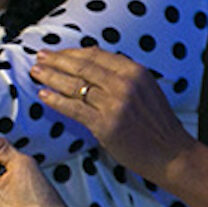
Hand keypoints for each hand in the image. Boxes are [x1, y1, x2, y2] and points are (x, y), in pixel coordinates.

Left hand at [31, 48, 197, 181]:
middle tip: (40, 57)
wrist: (171, 154)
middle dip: (57, 60)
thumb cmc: (157, 124)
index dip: (72, 52)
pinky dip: (56, 101)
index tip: (57, 52)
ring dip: (51, 77)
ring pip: (75, 85)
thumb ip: (122, 76)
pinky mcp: (106, 124)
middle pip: (82, 66)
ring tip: (36, 72)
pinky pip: (73, 108)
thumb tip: (93, 62)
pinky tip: (43, 95)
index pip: (96, 55)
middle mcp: (124, 83)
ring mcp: (114, 103)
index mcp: (135, 71)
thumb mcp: (145, 89)